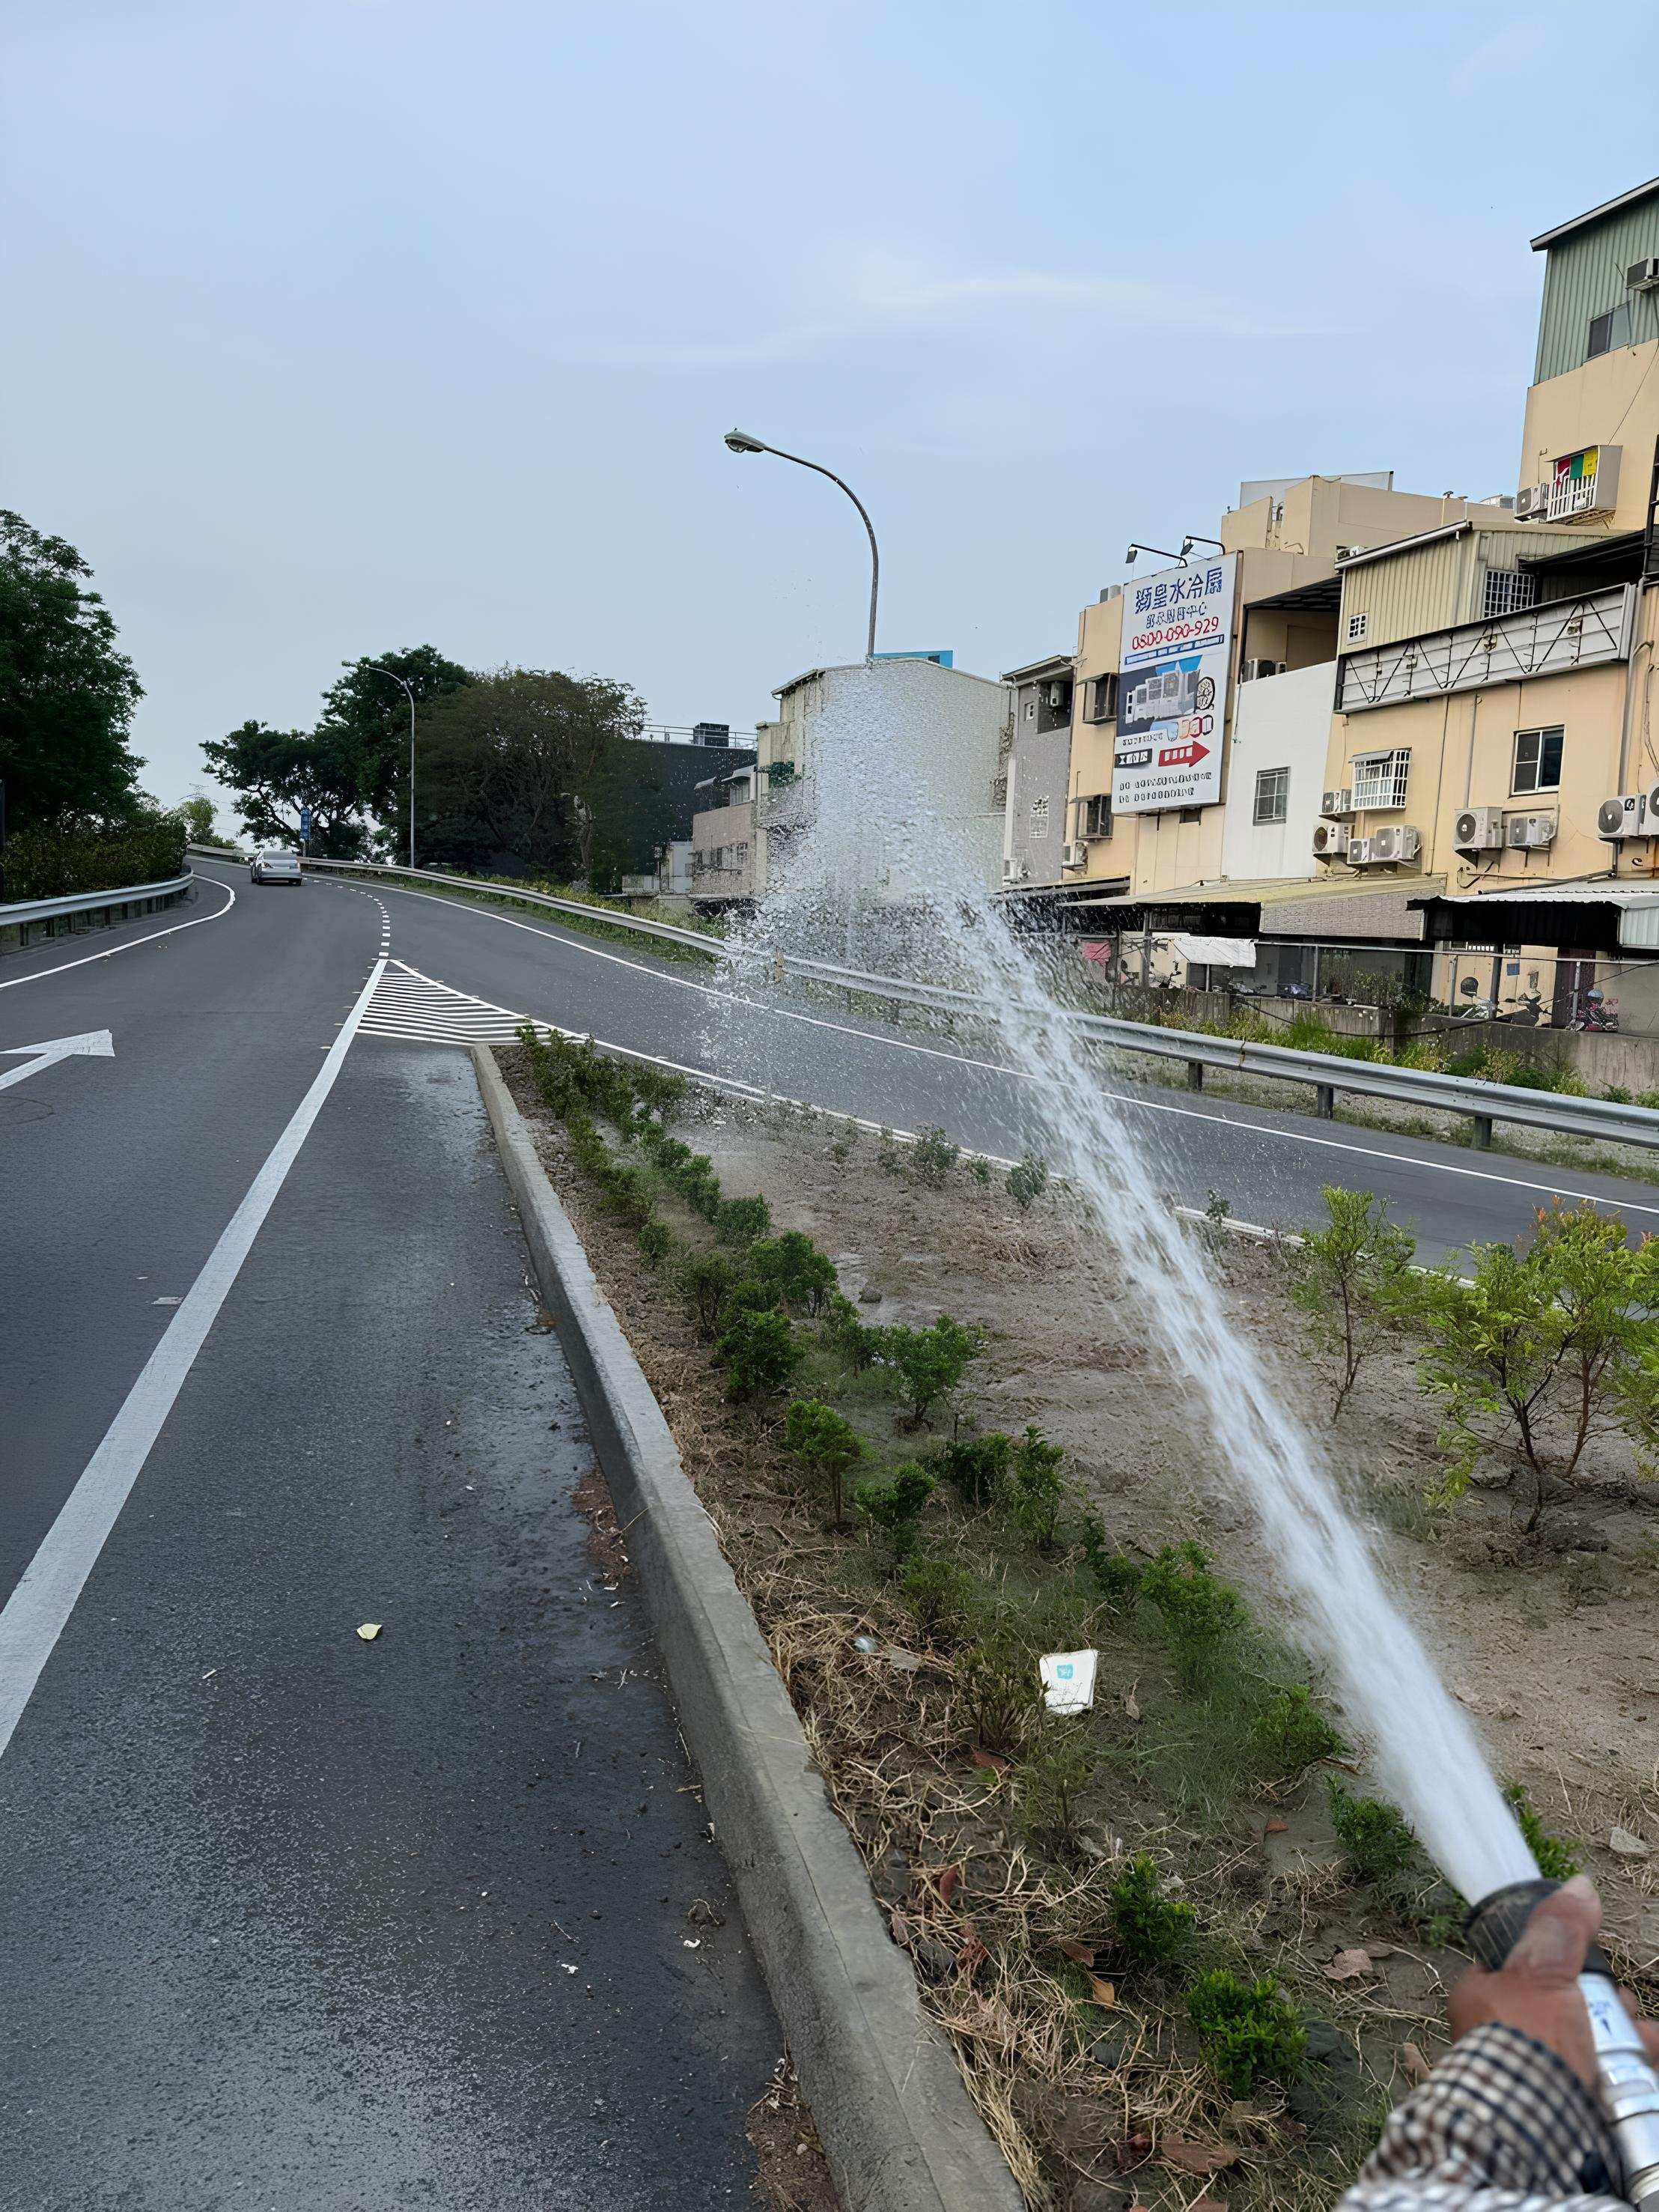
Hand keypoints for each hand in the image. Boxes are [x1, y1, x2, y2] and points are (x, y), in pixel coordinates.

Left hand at [1449, 1875, 1658, 2088]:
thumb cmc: (1526, 2045)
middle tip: (1621, 2006)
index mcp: (1484, 1998)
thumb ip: (1560, 1931)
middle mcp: (1505, 2035)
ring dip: (1627, 2039)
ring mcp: (1537, 2072)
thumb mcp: (1542, 1974)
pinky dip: (1634, 2071)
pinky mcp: (1567, 2105)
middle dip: (1605, 2005)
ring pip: (1591, 2042)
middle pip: (1568, 2005)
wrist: (1533, 2132)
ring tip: (1648, 2038)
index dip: (1564, 1962)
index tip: (1592, 1967)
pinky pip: (1606, 2080)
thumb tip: (1579, 1885)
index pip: (1526, 1967)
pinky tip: (1653, 2057)